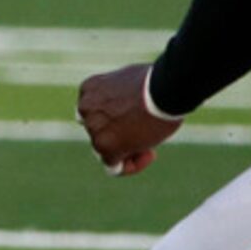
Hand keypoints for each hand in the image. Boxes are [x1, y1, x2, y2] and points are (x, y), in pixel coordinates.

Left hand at [77, 63, 182, 177]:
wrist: (164, 87)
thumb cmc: (157, 82)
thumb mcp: (131, 83)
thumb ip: (121, 99)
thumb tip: (124, 115)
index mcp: (90, 90)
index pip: (95, 115)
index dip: (118, 120)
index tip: (138, 118)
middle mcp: (85, 109)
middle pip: (101, 134)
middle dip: (123, 136)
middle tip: (146, 132)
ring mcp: (94, 129)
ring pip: (106, 153)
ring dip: (129, 151)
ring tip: (151, 142)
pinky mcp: (106, 147)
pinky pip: (114, 168)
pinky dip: (131, 166)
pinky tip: (149, 154)